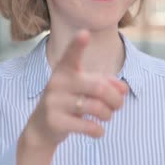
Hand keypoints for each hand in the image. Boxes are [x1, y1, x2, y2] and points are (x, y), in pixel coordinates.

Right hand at [23, 30, 128, 148]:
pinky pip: (88, 125)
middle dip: (115, 98)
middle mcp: (57, 83)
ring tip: (107, 116)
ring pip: (96, 107)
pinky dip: (99, 130)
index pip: (71, 55)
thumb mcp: (84, 89)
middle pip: (98, 87)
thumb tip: (123, 89)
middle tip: (118, 105)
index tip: (84, 33)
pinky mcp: (55, 121)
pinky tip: (98, 130)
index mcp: (65, 70)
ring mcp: (54, 102)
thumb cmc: (69, 102)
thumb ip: (105, 84)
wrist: (41, 127)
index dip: (78, 44)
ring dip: (108, 114)